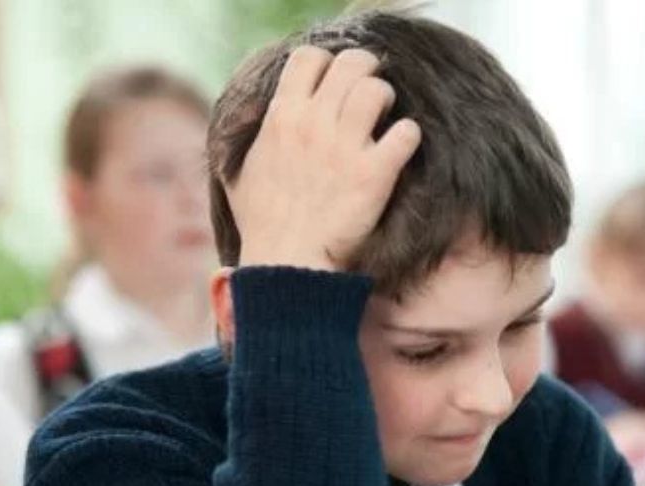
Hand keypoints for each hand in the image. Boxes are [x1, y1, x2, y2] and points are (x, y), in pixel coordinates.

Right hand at [226, 46, 421, 269]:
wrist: (286, 267)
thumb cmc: (261, 227)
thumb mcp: (237, 175)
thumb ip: (246, 143)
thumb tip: (241, 126)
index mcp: (281, 118)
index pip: (309, 58)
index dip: (327, 65)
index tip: (333, 84)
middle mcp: (314, 124)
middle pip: (351, 65)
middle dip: (365, 73)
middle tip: (369, 95)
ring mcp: (345, 148)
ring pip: (378, 90)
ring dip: (386, 101)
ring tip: (384, 120)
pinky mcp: (375, 175)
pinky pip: (406, 132)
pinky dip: (407, 138)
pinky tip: (399, 150)